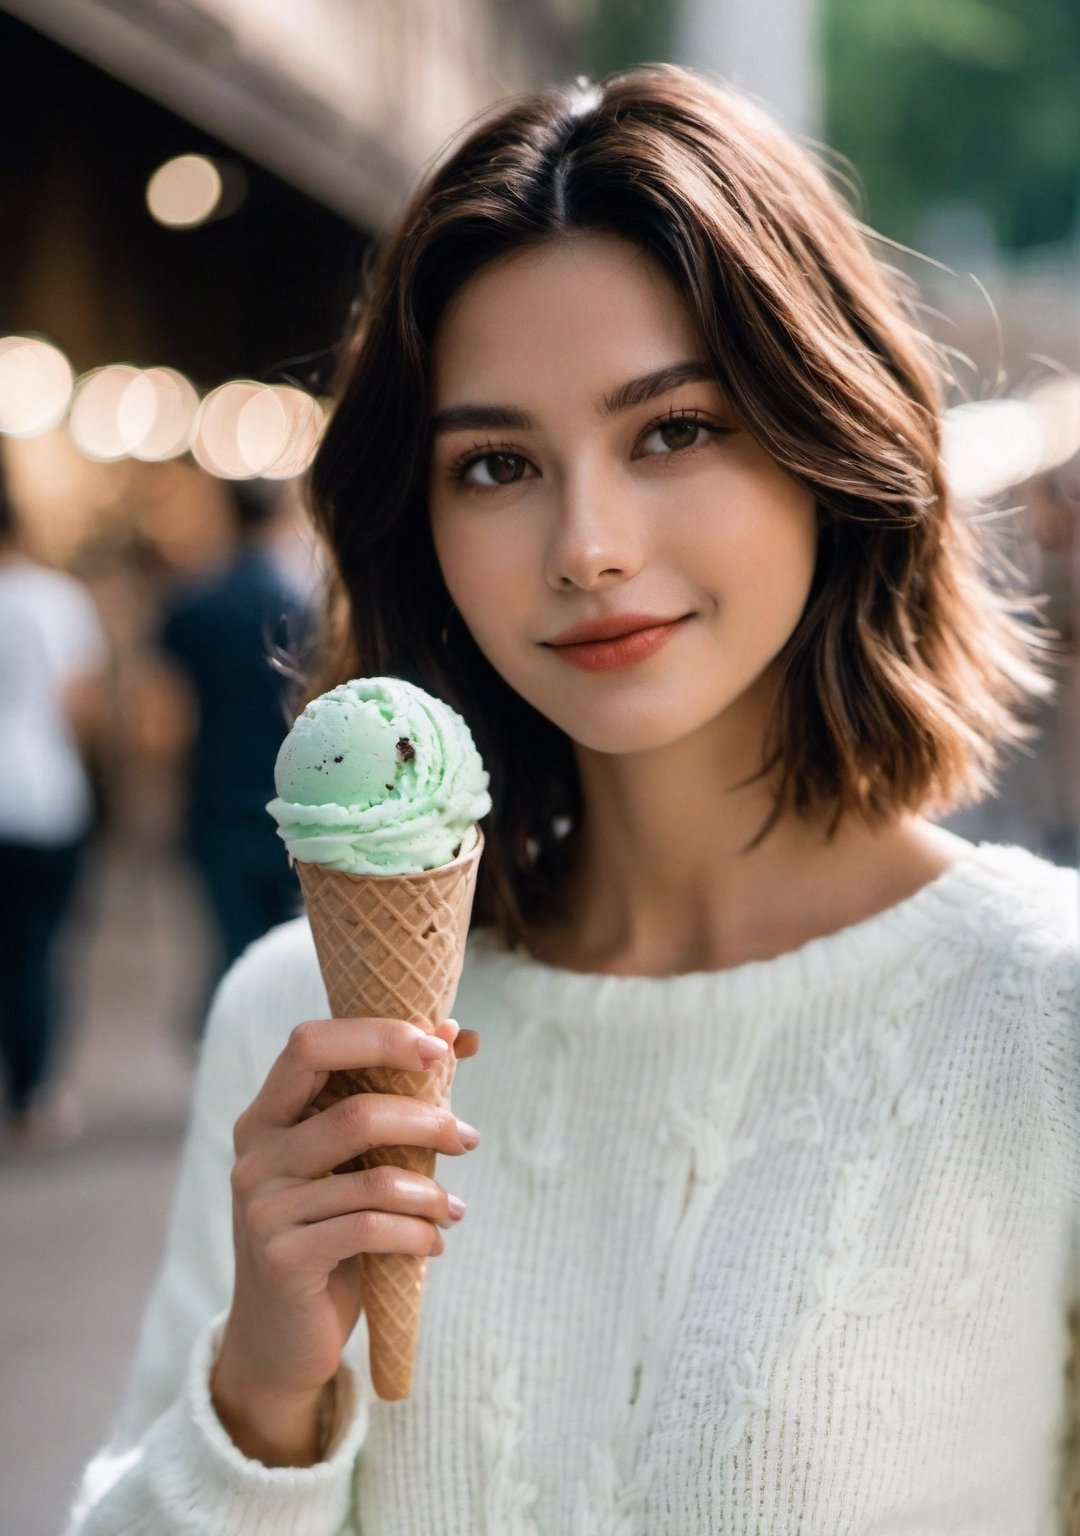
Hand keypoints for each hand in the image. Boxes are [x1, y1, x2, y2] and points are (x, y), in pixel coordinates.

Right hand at [211, 1016, 478, 1463]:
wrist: (279, 1337)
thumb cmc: (326, 1230)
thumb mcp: (351, 1162)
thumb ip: (396, 1097)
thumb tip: (461, 1032)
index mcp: (267, 1114)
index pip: (310, 1043)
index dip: (378, 1035)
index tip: (441, 1046)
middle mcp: (255, 1154)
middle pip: (355, 1111)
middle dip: (426, 1119)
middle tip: (469, 1138)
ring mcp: (264, 1208)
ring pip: (374, 1178)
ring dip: (431, 1191)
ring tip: (454, 1208)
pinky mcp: (284, 1259)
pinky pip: (372, 1230)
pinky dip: (418, 1233)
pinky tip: (435, 1243)